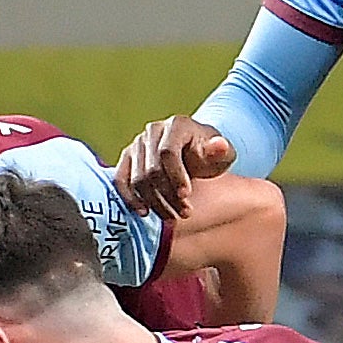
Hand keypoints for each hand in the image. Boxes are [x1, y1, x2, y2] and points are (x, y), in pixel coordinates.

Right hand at [116, 117, 237, 219]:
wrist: (194, 152)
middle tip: (185, 212)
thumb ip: (219, 151)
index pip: (168, 152)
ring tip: (172, 216)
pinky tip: (145, 212)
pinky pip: (121, 180)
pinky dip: (130, 198)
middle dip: (168, 195)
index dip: (175, 176)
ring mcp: (137, 144)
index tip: (186, 195)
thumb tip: (220, 145)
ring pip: (137, 179)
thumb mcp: (221, 153)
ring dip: (154, 202)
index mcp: (176, 125)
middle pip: (152, 169)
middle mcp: (153, 131)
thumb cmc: (208, 154)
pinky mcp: (128, 158)